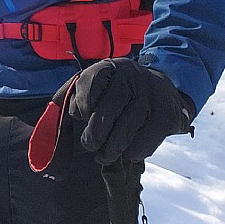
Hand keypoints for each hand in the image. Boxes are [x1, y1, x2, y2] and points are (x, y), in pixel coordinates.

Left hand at [68, 59, 193, 164]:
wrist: (163, 87)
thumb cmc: (118, 91)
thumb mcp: (95, 85)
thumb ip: (73, 98)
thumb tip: (58, 119)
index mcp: (108, 67)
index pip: (88, 84)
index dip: (81, 106)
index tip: (83, 117)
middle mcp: (130, 77)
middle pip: (105, 112)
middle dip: (94, 136)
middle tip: (90, 145)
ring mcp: (150, 95)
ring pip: (125, 129)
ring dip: (111, 149)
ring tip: (105, 155)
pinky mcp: (166, 115)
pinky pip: (145, 140)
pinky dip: (133, 152)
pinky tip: (128, 152)